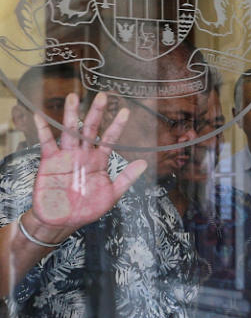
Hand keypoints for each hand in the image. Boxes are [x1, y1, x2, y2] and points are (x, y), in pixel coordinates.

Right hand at [27, 92, 146, 242]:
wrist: (62, 221)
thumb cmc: (86, 208)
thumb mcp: (112, 194)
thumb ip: (127, 178)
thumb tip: (144, 163)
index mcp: (99, 160)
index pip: (110, 139)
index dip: (117, 125)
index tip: (126, 111)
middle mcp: (83, 154)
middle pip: (91, 129)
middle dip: (96, 112)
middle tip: (103, 96)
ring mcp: (66, 156)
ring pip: (70, 131)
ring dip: (71, 114)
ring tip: (74, 97)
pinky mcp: (49, 161)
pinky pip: (46, 142)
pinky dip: (43, 128)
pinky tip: (40, 115)